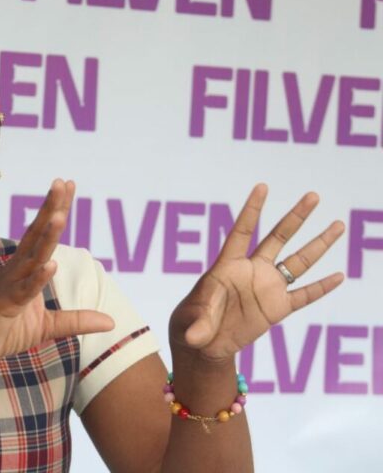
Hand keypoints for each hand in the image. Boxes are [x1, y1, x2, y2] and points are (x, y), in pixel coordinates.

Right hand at [0, 179, 114, 370]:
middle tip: (62, 182)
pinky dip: (36, 278)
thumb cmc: (3, 331)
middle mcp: (17, 270)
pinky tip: (49, 265)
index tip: (68, 184)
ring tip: (60, 216)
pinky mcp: (4, 305)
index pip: (43, 234)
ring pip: (32, 257)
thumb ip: (77, 321)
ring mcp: (10, 286)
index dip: (56, 210)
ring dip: (46, 237)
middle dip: (51, 209)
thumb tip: (110, 321)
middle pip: (37, 235)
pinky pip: (23, 290)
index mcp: (25, 269)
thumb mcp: (48, 327)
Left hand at [169, 184, 344, 362]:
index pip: (242, 231)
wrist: (205, 343)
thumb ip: (198, 326)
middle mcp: (251, 271)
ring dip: (318, 245)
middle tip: (313, 195)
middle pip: (277, 238)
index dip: (252, 210)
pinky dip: (321, 288)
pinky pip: (304, 296)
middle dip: (295, 217)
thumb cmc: (191, 324)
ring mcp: (267, 288)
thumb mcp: (192, 324)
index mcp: (227, 266)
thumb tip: (195, 337)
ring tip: (338, 225)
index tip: (262, 186)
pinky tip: (338, 276)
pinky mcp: (277, 308)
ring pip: (297, 262)